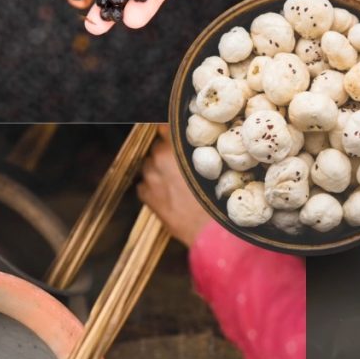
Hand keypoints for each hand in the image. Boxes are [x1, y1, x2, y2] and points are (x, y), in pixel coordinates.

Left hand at [135, 125, 210, 247]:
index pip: (163, 127)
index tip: (175, 136)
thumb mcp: (211, 169)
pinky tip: (167, 193)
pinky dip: (153, 186)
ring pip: (149, 165)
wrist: (208, 231)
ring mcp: (150, 178)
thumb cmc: (215, 200)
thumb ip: (196, 153)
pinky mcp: (146, 197)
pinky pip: (144, 184)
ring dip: (158, 169)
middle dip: (166, 153)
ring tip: (175, 180)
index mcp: (174, 149)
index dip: (170, 132)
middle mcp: (158, 160)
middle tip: (181, 163)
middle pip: (156, 147)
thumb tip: (190, 145)